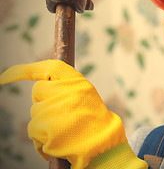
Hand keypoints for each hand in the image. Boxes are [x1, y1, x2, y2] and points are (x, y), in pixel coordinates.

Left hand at [0, 60, 146, 168]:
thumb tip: (40, 85)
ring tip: (64, 131)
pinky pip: (34, 131)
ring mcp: (57, 108)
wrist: (104, 146)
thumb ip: (65, 87)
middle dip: (42, 103)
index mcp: (78, 82)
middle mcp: (67, 91)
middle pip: (38, 91)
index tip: (5, 76)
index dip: (24, 70)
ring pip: (35, 113)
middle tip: (60, 115)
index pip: (48, 67)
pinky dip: (42, 139)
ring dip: (43, 123)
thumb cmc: (93, 122)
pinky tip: (58, 142)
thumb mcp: (84, 95)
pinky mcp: (48, 127)